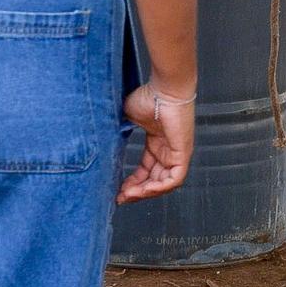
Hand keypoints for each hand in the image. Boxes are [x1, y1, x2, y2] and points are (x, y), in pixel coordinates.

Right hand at [118, 82, 194, 202]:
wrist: (163, 89)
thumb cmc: (148, 96)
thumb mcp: (128, 118)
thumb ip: (118, 131)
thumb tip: (102, 142)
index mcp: (157, 144)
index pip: (146, 170)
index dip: (132, 182)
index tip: (117, 190)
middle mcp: (168, 151)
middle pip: (154, 180)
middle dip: (136, 191)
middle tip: (120, 197)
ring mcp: (177, 153)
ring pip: (164, 183)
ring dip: (145, 192)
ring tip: (128, 195)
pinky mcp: (183, 153)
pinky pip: (175, 179)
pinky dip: (160, 187)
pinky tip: (144, 189)